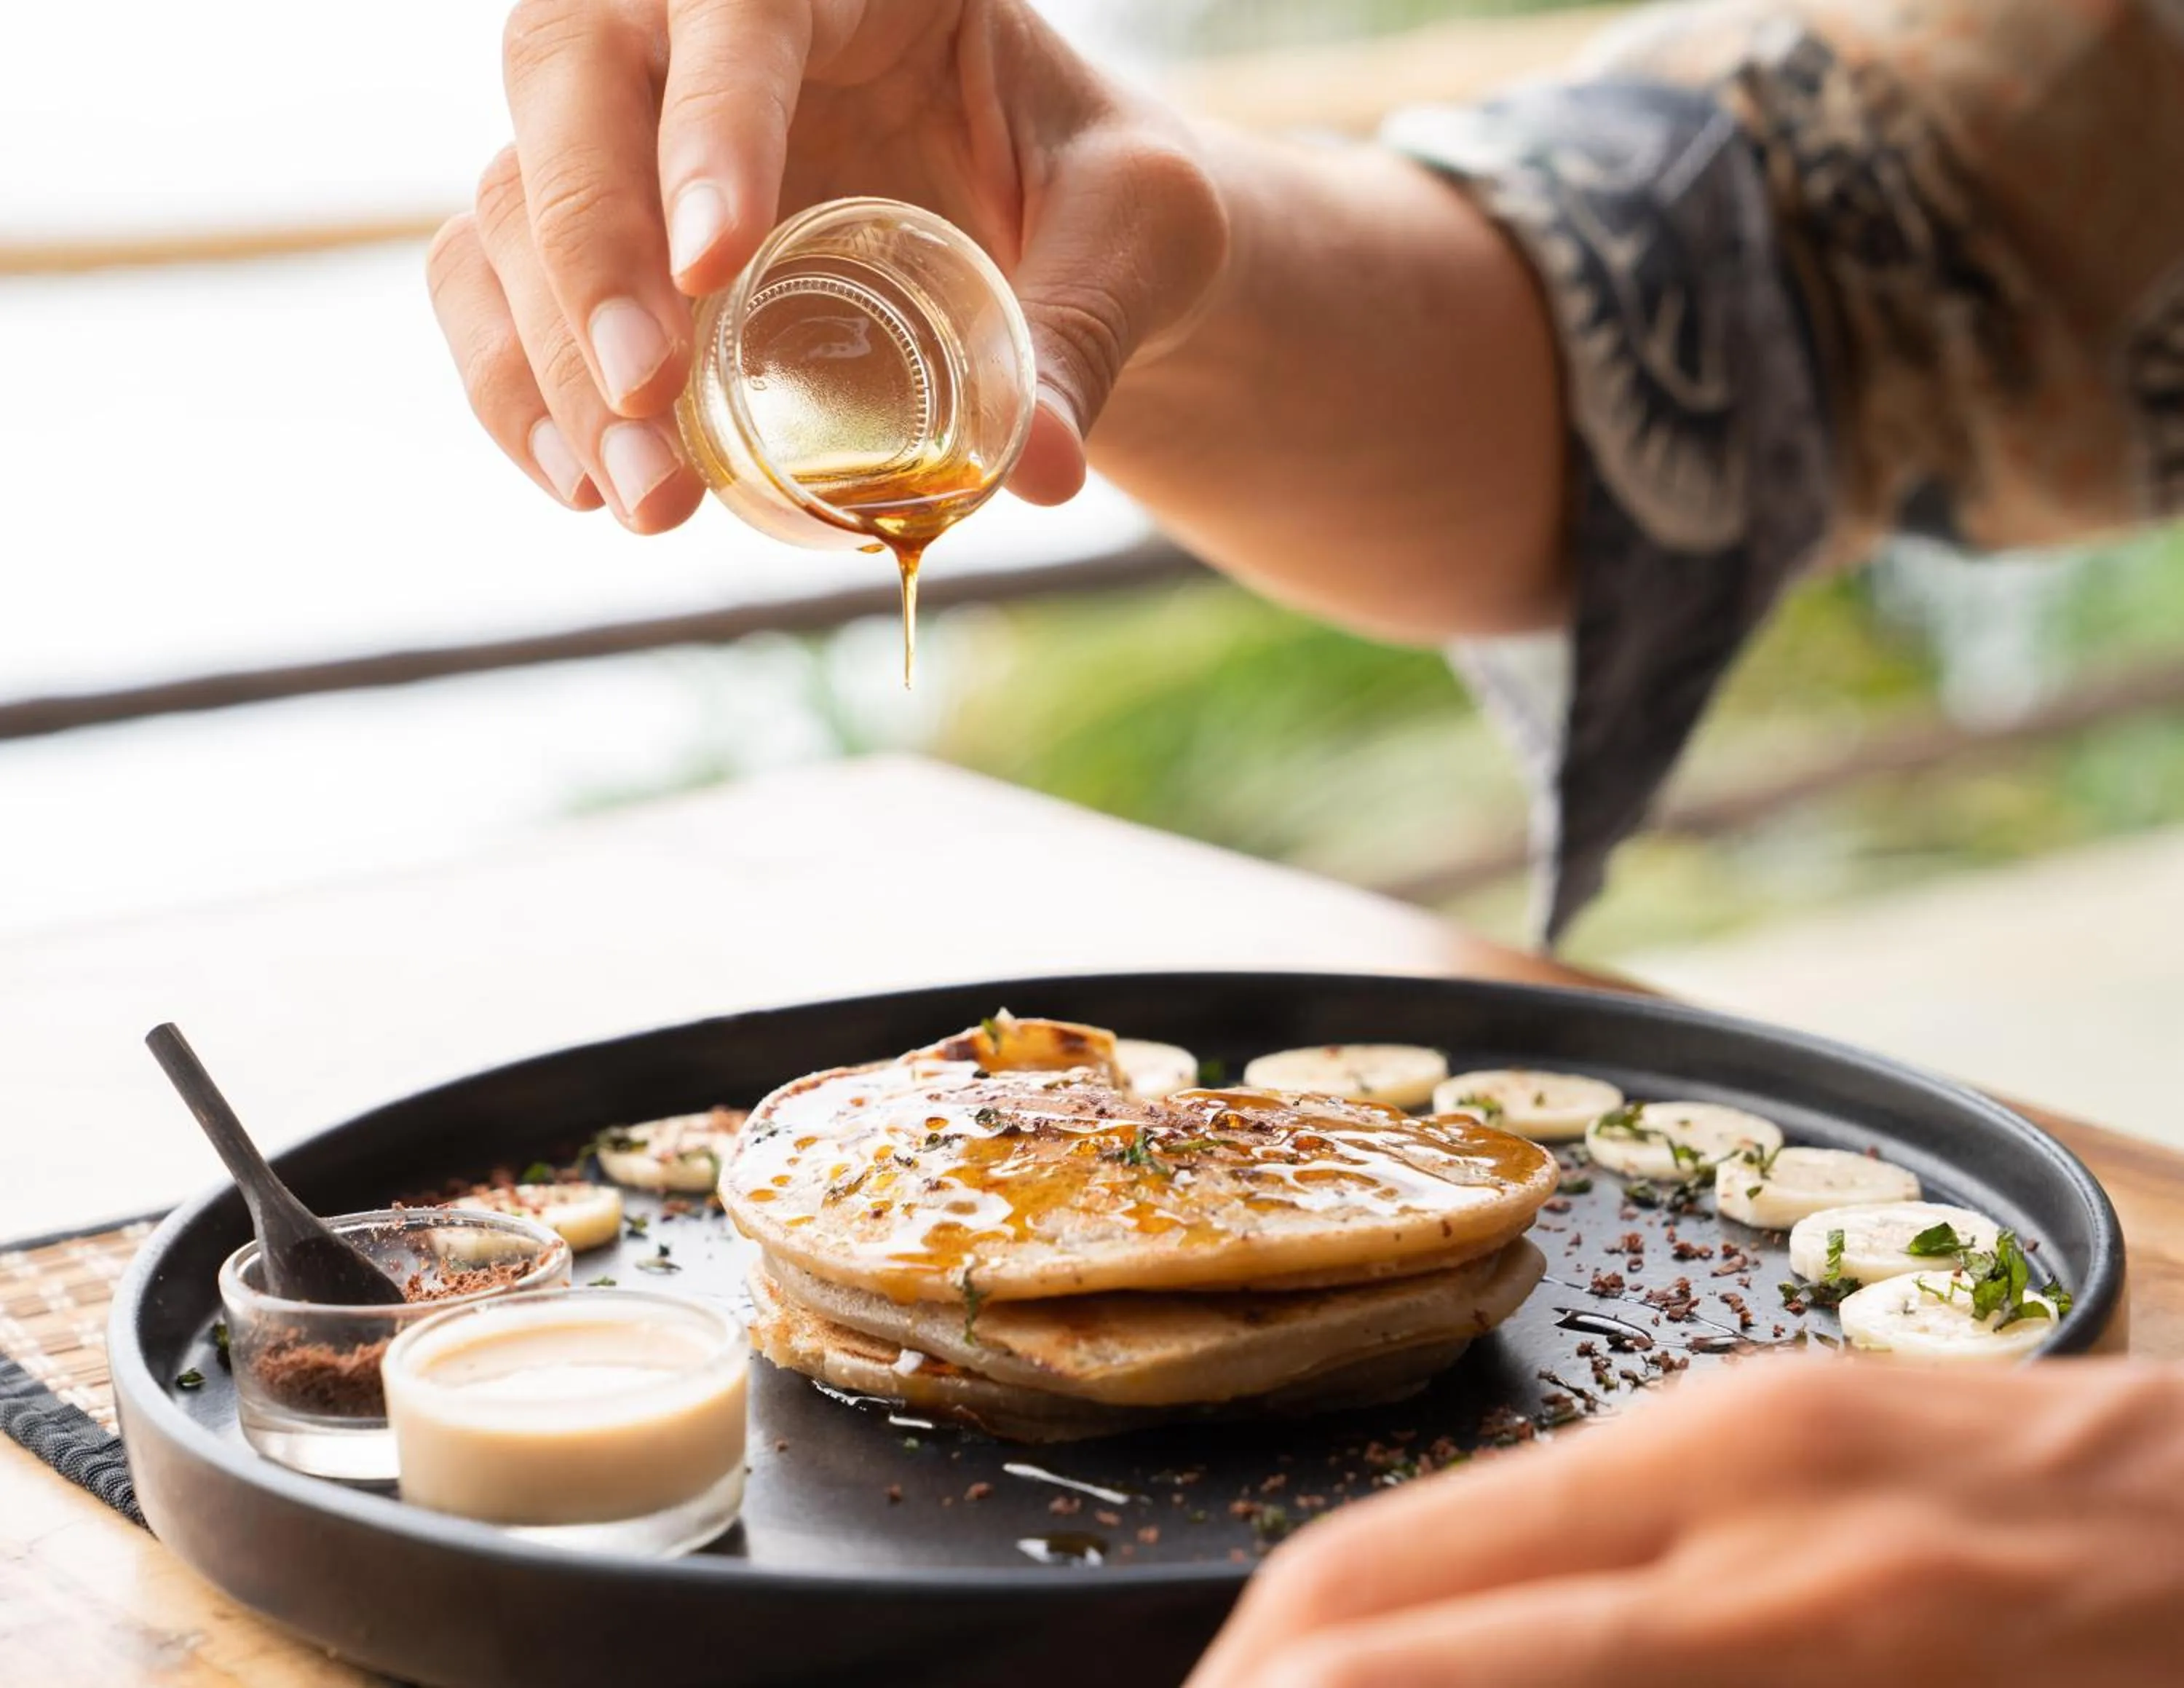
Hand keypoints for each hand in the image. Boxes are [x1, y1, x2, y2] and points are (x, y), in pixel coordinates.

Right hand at [426, 0, 1227, 529]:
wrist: (1065, 235)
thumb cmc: (1101, 196)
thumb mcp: (1134, 236)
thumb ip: (1089, 327)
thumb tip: (1038, 468)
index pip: (737, 6)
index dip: (709, 127)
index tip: (712, 267)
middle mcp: (704, 20)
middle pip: (573, 79)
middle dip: (591, 252)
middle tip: (650, 403)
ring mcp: (635, 123)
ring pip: (513, 191)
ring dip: (548, 355)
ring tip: (640, 499)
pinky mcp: (602, 226)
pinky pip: (491, 281)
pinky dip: (512, 383)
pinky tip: (579, 483)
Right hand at [1188, 1357, 2183, 1686]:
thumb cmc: (2157, 1668)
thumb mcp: (1897, 1687)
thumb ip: (1651, 1678)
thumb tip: (1478, 1678)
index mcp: (1788, 1611)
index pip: (1399, 1644)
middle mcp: (1730, 1476)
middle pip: (1364, 1571)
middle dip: (1254, 1673)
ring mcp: (1750, 1407)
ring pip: (1439, 1519)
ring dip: (1339, 1633)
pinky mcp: (1779, 1388)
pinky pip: (1552, 1486)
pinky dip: (1461, 1585)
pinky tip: (1463, 1648)